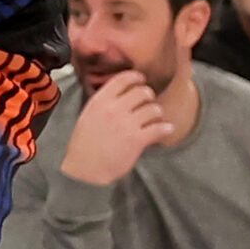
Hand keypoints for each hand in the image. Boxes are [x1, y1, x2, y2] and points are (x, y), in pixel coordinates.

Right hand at [58, 69, 173, 186]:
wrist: (84, 170)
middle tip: (148, 105)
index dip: (136, 78)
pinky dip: (165, 128)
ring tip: (154, 120)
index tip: (141, 81)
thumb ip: (103, 104)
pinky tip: (165, 130)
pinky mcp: (137, 140)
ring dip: (157, 114)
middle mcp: (114, 110)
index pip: (123, 79)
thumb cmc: (83, 146)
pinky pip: (160, 128)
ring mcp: (126, 124)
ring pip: (154, 109)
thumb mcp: (86, 117)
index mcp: (99, 102)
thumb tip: (121, 95)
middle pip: (143, 92)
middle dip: (149, 97)